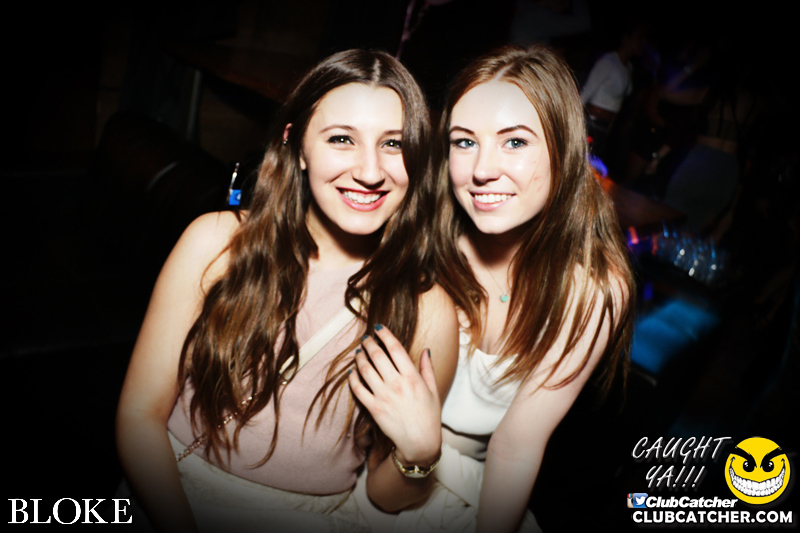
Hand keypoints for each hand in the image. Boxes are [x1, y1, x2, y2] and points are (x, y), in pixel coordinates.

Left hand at [348, 325, 441, 465]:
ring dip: (359, 357)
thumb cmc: (429, 416)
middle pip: (377, 355)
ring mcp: (383, 396)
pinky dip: (353, 378)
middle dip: (369, 343)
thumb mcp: (433, 389)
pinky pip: (358, 389)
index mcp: (412, 377)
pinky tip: (352, 372)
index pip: (395, 348)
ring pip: (365, 370)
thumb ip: (427, 368)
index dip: (385, 335)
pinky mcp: (374, 408)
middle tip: (365, 338)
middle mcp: (396, 384)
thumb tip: (426, 350)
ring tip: (358, 352)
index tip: (379, 327)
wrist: (420, 442)